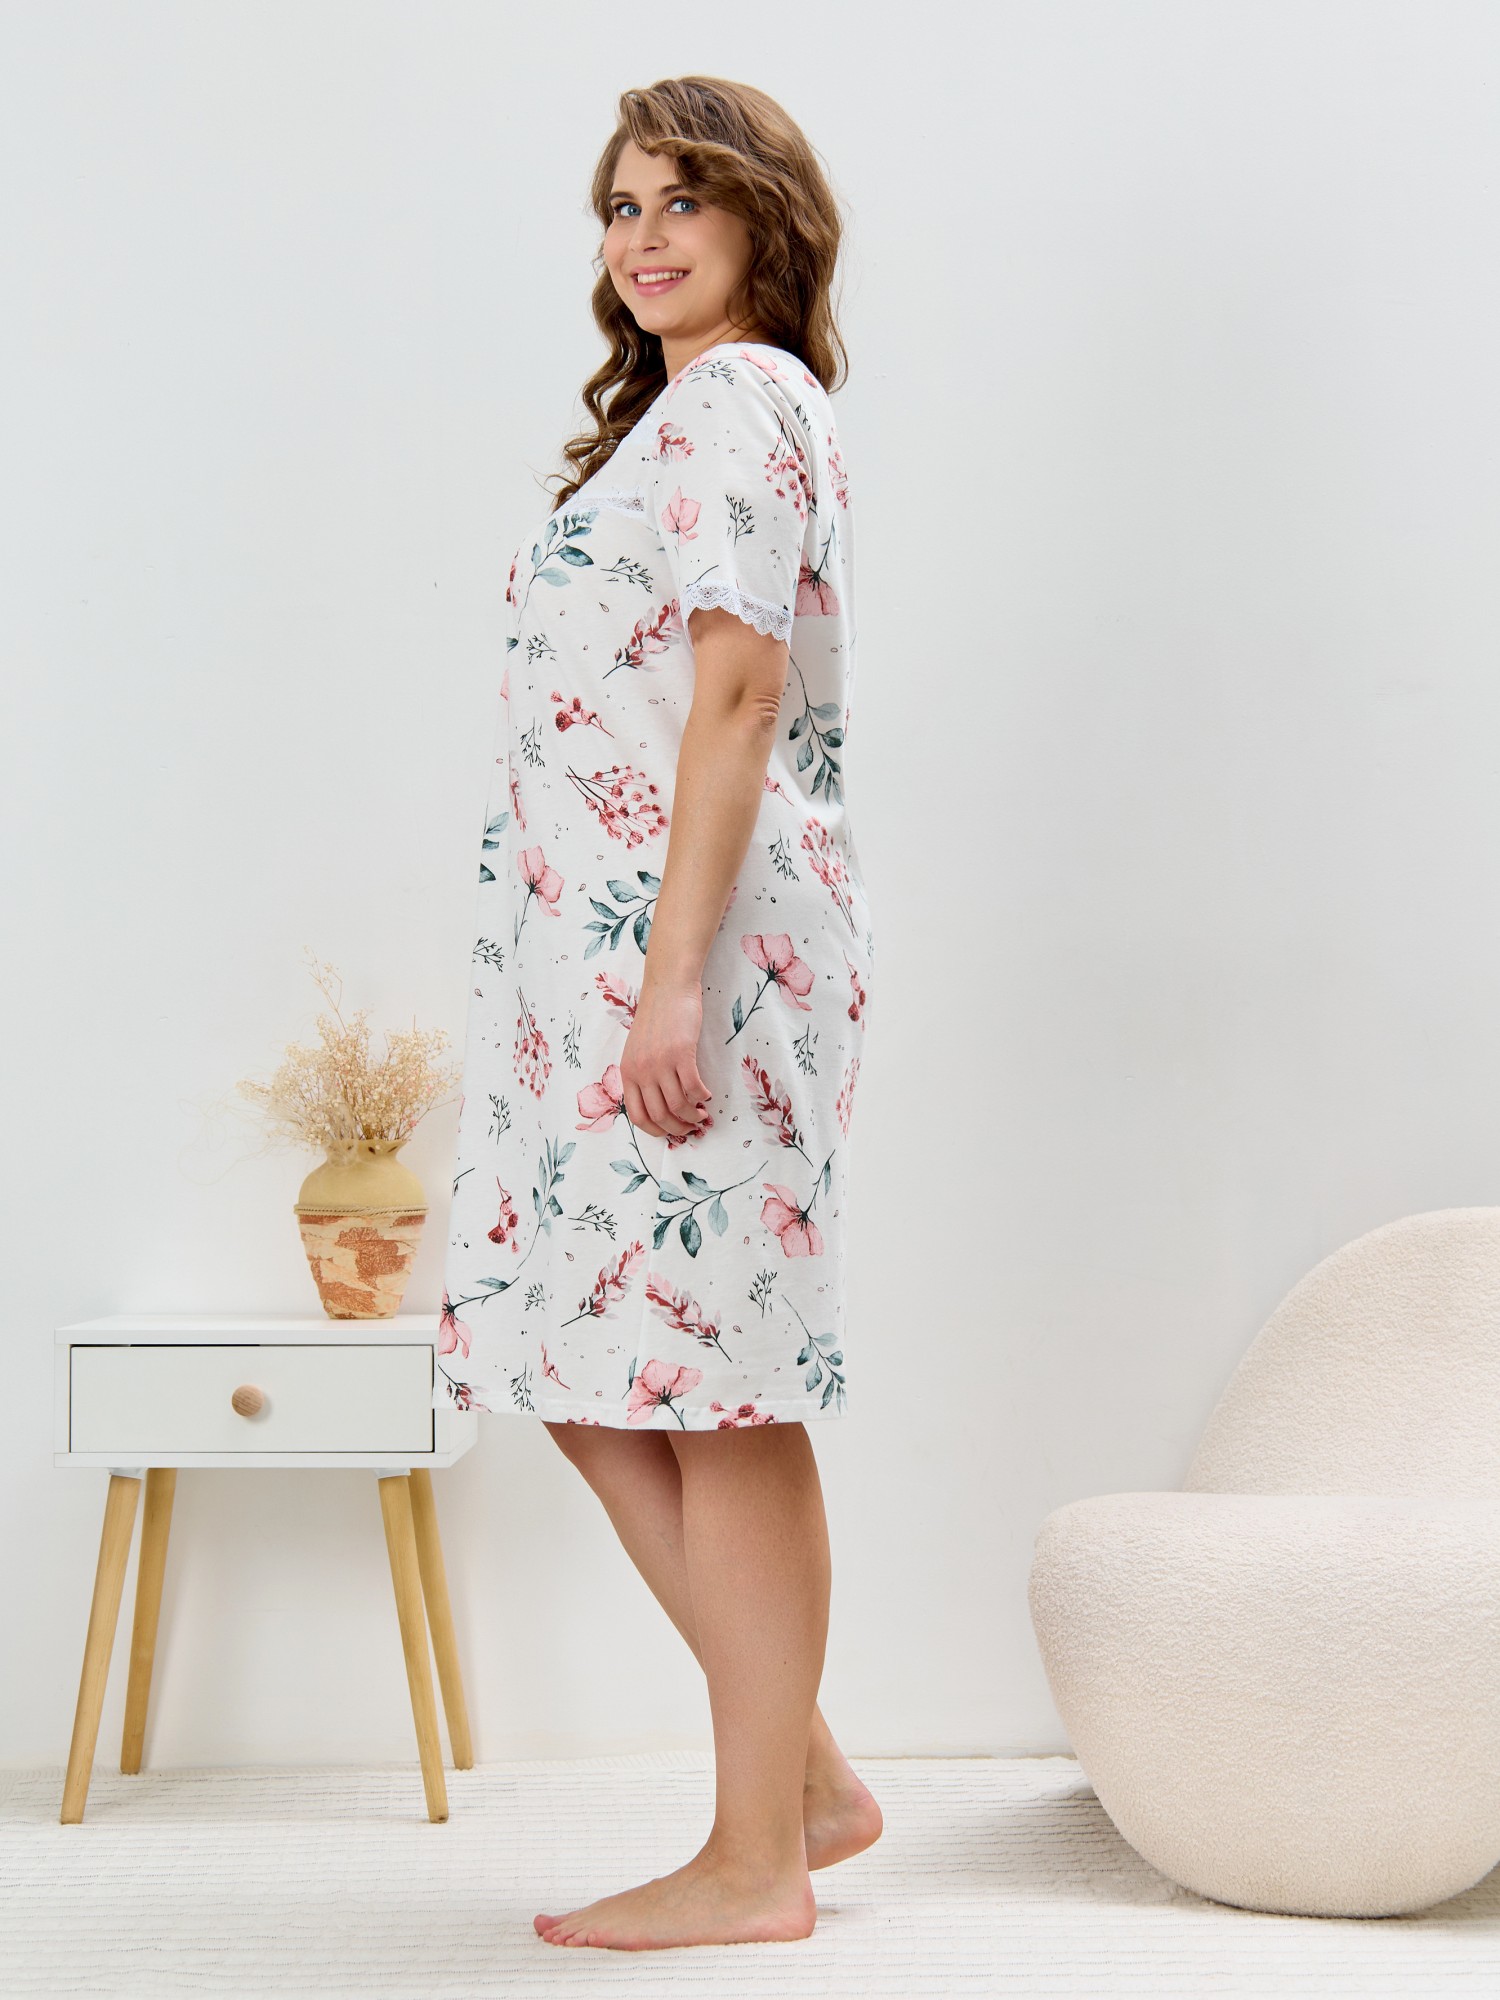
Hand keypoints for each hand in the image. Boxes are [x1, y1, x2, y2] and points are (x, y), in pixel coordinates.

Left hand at [621, 976, 711, 1139]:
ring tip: (703, 1114)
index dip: (657, 1130)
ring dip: (694, 1116)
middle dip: (679, 1128)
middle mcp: (641, 1071)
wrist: (667, 988)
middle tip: (692, 1127)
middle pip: (660, 1116)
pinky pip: (694, 1088)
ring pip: (679, 1106)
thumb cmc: (656, 1018)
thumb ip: (643, 1074)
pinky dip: (703, 1096)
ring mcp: (661, 1063)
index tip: (671, 1131)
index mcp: (628, 1073)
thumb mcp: (638, 1050)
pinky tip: (707, 1095)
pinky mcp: (681, 1053)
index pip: (638, 1116)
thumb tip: (660, 1104)